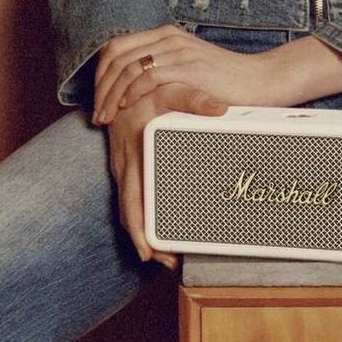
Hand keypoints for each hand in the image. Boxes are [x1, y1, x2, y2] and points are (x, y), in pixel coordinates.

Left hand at [89, 26, 278, 127]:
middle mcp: (168, 38)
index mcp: (165, 36)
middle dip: (101, 88)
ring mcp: (179, 51)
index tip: (98, 100)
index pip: (116, 48)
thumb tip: (133, 90)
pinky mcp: (189, 67)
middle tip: (98, 114)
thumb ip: (162, 71)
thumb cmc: (225, 83)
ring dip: (112, 95)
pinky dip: (132, 93)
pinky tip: (127, 107)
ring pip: (128, 68)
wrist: (261, 81)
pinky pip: (149, 77)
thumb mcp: (187, 70)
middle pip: (116, 57)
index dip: (100, 75)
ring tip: (107, 117)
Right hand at [102, 75, 229, 266]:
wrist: (123, 77)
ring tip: (168, 253)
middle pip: (129, 215)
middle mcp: (124, 163)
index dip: (144, 233)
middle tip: (169, 263)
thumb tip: (219, 109)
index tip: (160, 252)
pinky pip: (130, 195)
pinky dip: (141, 215)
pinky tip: (158, 224)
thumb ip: (193, 98)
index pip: (134, 203)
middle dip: (147, 244)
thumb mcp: (171, 88)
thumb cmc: (150, 85)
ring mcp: (122, 164)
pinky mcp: (125, 163)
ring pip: (128, 208)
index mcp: (134, 154)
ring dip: (144, 233)